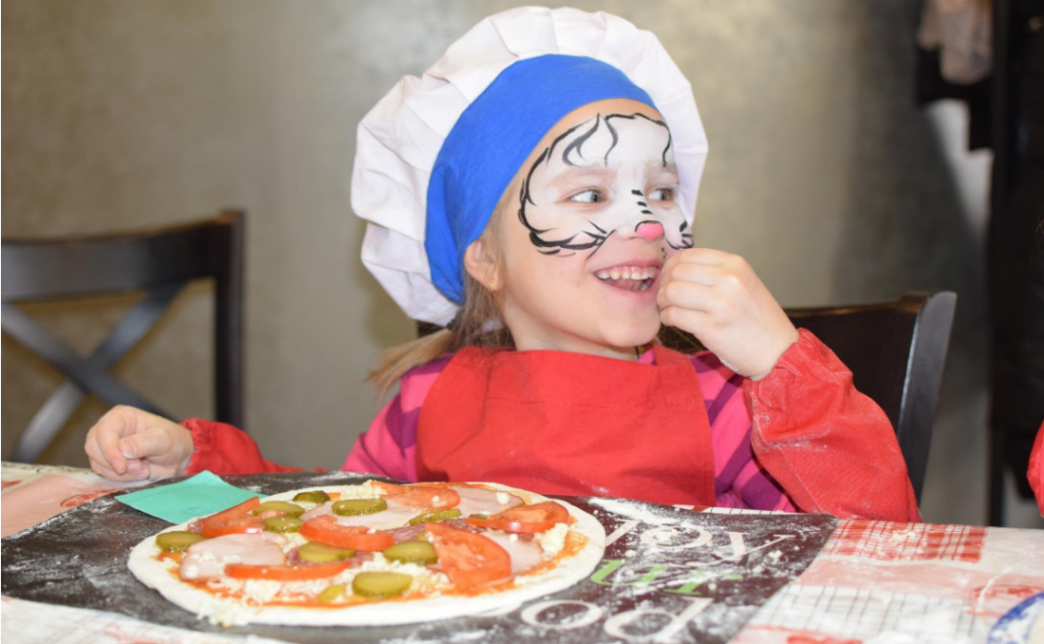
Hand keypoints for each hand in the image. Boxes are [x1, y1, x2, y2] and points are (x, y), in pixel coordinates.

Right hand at [84, 405, 193, 480]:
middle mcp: (108, 429)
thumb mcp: (164, 439)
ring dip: (119, 473)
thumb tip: (121, 448)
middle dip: (114, 463)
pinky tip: (138, 473)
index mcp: (121, 417)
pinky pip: (103, 473)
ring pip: (97, 462)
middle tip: (139, 469)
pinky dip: (120, 478)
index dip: (109, 450)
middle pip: (93, 447)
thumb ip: (144, 442)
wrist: (176, 457)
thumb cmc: (172, 441)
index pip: (104, 431)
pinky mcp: (106, 462)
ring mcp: (105, 446)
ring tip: (143, 469)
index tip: (121, 467)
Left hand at [657, 248, 798, 378]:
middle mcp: (728, 279)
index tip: (668, 279)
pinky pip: (674, 315)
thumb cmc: (758, 318)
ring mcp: (720, 303)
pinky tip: (673, 321)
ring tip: (667, 309)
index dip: (670, 267)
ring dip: (662, 302)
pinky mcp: (711, 327)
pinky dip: (667, 318)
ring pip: (671, 292)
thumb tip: (675, 268)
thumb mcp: (743, 282)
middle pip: (676, 272)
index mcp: (734, 264)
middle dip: (663, 285)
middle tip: (665, 297)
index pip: (687, 255)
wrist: (778, 351)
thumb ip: (714, 273)